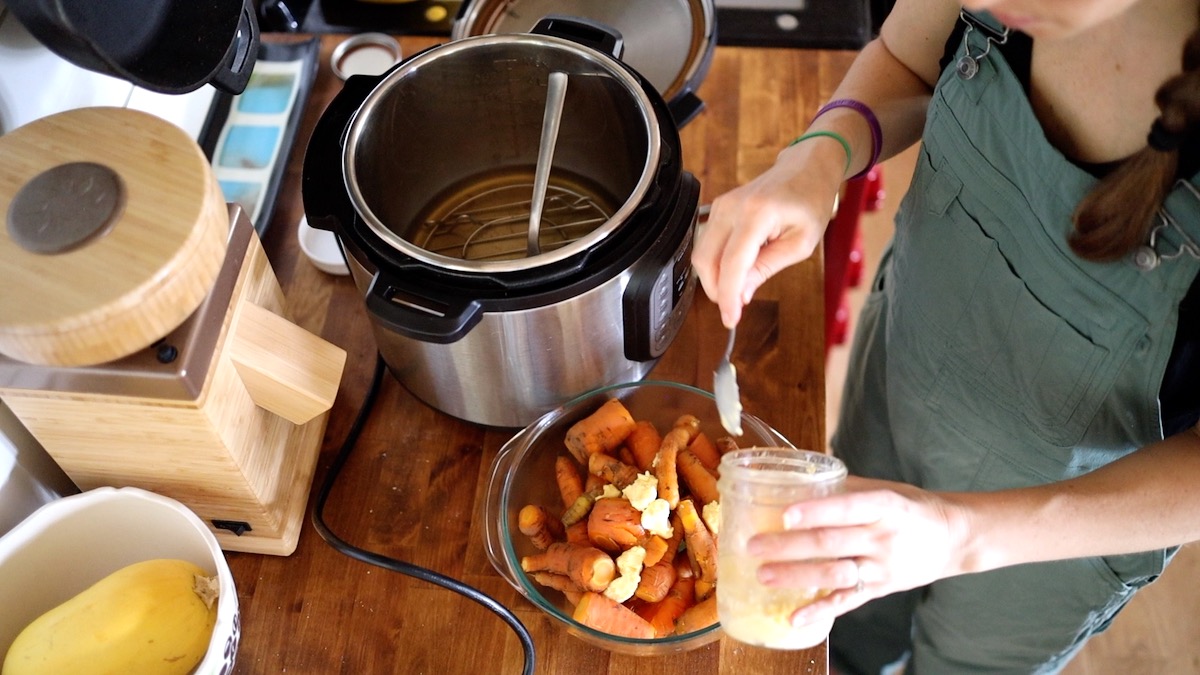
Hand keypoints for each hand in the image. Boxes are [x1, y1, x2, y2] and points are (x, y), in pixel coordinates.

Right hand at [691, 141, 843, 326]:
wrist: (805, 168)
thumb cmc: (809, 200)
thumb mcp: (801, 243)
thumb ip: (767, 268)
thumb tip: (742, 295)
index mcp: (757, 213)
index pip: (732, 263)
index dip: (728, 296)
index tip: (730, 319)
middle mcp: (732, 207)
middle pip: (706, 260)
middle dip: (717, 290)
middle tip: (736, 306)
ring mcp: (720, 206)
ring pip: (702, 254)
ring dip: (716, 278)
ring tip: (741, 286)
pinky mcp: (717, 209)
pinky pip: (707, 243)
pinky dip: (717, 264)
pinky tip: (737, 269)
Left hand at [746, 476, 971, 624]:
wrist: (954, 538)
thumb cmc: (911, 508)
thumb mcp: (885, 489)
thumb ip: (846, 487)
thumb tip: (800, 475)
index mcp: (884, 505)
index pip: (846, 507)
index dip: (816, 512)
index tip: (785, 515)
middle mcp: (882, 537)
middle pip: (831, 542)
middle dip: (789, 546)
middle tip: (754, 546)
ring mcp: (882, 566)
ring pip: (834, 573)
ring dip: (797, 576)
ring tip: (764, 575)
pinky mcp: (881, 589)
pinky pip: (848, 602)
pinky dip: (821, 611)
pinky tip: (795, 617)